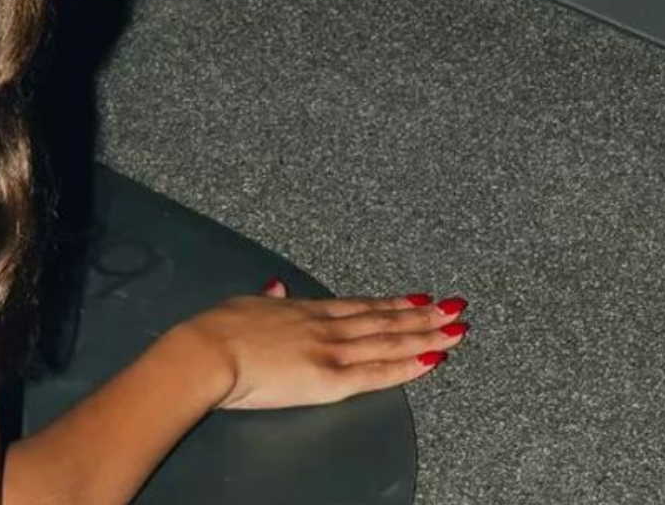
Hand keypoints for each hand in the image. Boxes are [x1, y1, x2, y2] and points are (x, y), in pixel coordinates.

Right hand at [181, 279, 465, 410]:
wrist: (208, 351)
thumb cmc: (218, 330)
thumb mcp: (245, 305)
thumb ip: (268, 300)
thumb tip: (276, 287)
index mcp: (306, 309)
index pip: (361, 307)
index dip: (393, 304)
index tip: (420, 298)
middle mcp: (325, 326)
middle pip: (384, 320)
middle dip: (424, 315)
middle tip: (456, 308)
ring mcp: (331, 350)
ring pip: (388, 341)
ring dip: (426, 334)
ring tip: (456, 327)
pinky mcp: (329, 378)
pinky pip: (377, 373)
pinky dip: (406, 367)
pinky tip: (431, 360)